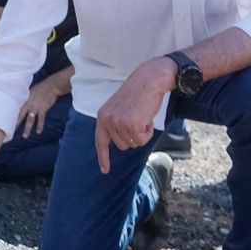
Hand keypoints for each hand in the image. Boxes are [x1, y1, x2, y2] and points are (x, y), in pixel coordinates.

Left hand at [16, 79, 62, 138]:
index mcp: (24, 100)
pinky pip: (41, 119)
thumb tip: (19, 103)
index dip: (10, 116)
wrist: (51, 86)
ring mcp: (36, 107)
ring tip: (25, 136)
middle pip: (20, 116)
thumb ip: (24, 98)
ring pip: (30, 120)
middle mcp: (28, 104)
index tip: (5, 122)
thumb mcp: (29, 92)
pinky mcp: (43, 109)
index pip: (15, 109)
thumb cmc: (40, 88)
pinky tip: (38, 132)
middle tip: (10, 131)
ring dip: (27, 128)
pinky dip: (40, 126)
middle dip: (15, 124)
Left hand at [93, 56, 174, 173]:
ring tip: (142, 115)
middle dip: (133, 136)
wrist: (149, 79)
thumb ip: (115, 123)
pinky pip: (142, 140)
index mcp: (102, 116)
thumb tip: (119, 143)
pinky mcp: (131, 124)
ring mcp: (118, 123)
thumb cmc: (138, 93)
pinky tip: (147, 117)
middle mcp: (107, 120)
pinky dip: (148, 132)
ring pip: (133, 143)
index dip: (103, 157)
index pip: (101, 141)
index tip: (105, 170)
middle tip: (138, 118)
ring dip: (141, 133)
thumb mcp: (119, 107)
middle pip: (122, 145)